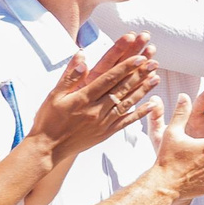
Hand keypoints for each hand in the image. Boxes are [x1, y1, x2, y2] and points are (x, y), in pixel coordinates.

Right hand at [29, 36, 161, 155]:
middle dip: (139, 75)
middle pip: (121, 89)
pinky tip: (152, 104)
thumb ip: (69, 76)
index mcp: (82, 99)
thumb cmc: (48, 120)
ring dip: (143, 90)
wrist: (47, 148)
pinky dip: (139, 113)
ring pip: (127, 104)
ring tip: (156, 78)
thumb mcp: (54, 95)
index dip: (125, 67)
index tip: (139, 57)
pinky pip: (126, 122)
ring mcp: (102, 123)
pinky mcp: (106, 133)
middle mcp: (95, 110)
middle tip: (153, 63)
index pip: (108, 79)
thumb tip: (82, 55)